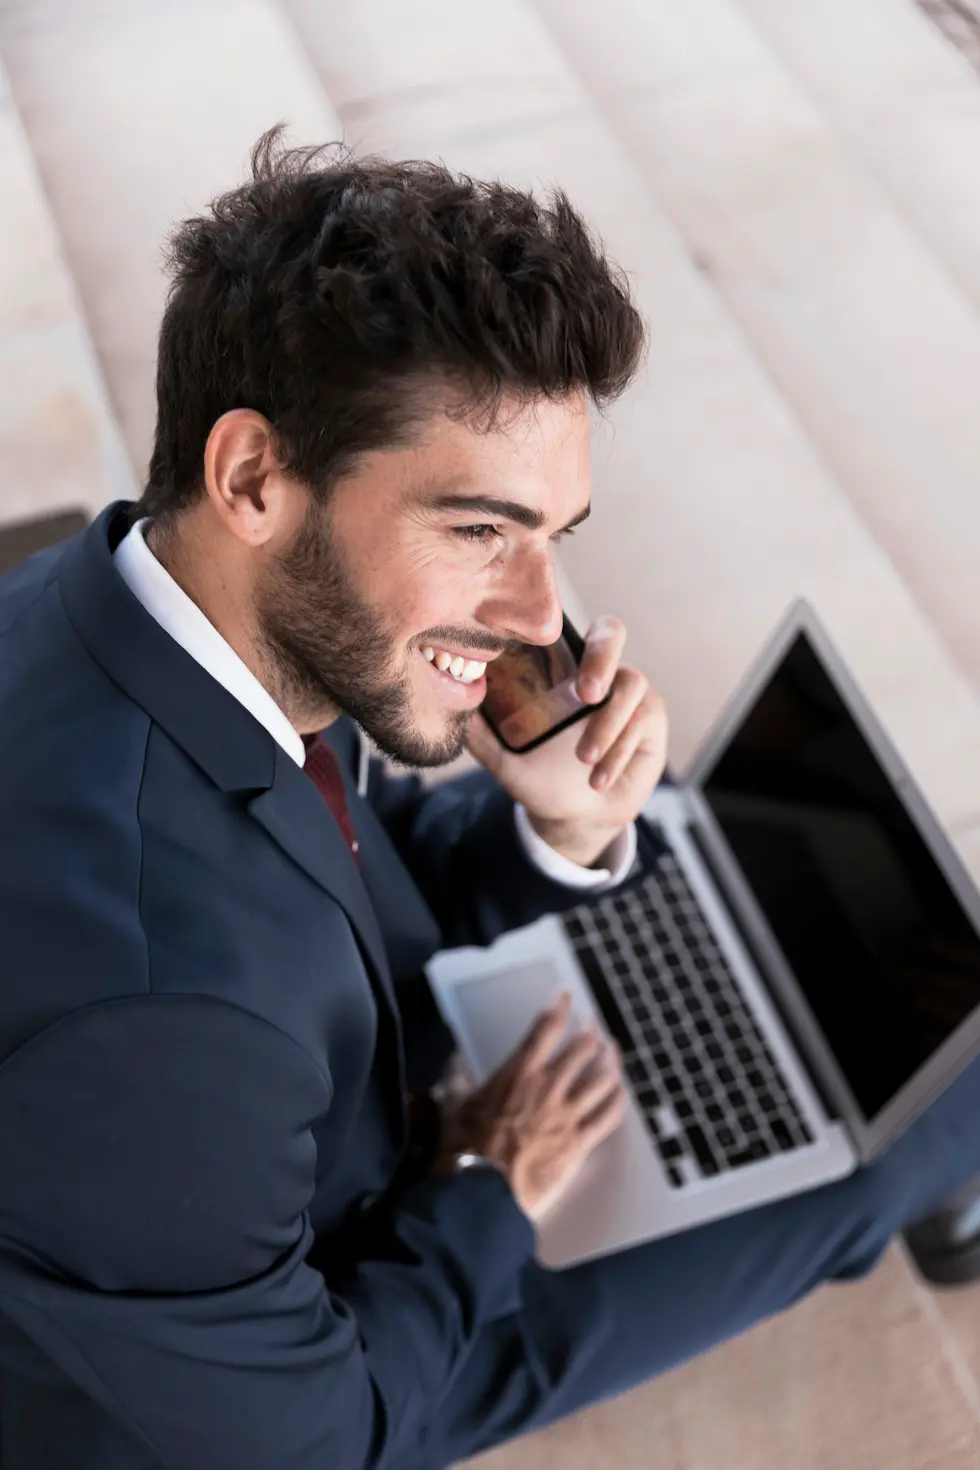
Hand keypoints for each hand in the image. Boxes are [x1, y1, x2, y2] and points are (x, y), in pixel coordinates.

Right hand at [434, 993, 626, 1222]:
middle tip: (593, 1024)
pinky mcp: (579, 1143)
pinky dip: (618, 1100)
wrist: (481, 1192)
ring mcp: (568, 1115)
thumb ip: (457, 1080)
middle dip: (591, 1031)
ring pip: (602, 1079)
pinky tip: (621, 1092)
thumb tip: (454, 1062)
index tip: (565, 994)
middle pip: (582, 1049)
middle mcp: (549, 1087)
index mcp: (519, 1072)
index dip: (559, 1006)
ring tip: (612, 1051)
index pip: (545, 1029)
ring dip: (611, 1060)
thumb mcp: (454, 1106)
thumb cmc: (463, 1147)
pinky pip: (608, 1117)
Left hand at [466, 615, 668, 866]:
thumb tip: (456, 713)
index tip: (560, 667)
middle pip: (612, 634)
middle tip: (587, 695)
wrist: (575, 819)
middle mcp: (600, 672)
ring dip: (607, 725)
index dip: (562, 632)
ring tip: (584, 760)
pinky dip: (618, 753)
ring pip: (631, 687)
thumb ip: (482, 738)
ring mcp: (631, 695)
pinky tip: (597, 778)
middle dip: (601, 660)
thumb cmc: (542, 780)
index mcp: (563, 670)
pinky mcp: (652, 722)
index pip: (563, 627)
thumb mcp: (507, 762)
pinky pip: (643, 722)